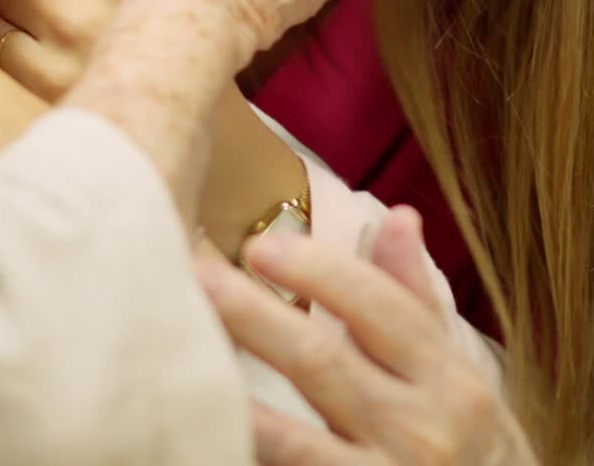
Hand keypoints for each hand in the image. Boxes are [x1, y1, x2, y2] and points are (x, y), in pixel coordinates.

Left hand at [198, 234, 537, 465]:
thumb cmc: (470, 443)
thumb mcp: (457, 371)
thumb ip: (415, 296)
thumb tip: (397, 216)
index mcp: (446, 376)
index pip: (377, 307)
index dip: (317, 272)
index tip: (259, 244)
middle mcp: (420, 430)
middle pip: (323, 363)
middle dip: (256, 318)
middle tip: (198, 277)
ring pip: (296, 442)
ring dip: (238, 398)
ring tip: (187, 358)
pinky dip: (255, 458)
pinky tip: (209, 435)